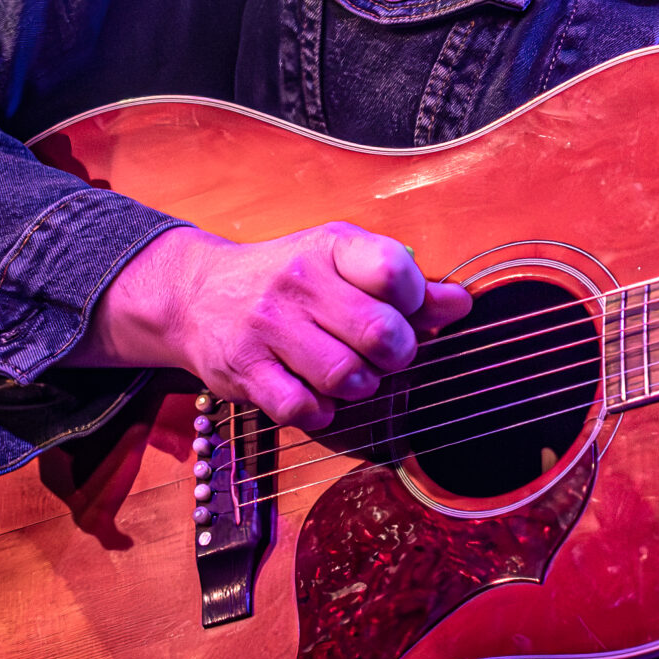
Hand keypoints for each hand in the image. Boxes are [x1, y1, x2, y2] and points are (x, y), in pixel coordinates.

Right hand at [67, 222, 471, 428]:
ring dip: (360, 386)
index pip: (395, 270)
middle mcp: (297, 282)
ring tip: (351, 374)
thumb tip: (460, 304)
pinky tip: (318, 396)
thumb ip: (406, 285)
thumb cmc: (290, 279)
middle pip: (379, 333)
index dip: (416, 300)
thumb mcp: (344, 264)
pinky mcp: (243, 370)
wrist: (198, 295)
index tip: (405, 309)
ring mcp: (267, 327)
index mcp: (331, 247)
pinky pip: (302, 408)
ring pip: (345, 376)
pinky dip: (321, 411)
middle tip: (385, 355)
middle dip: (396, 354)